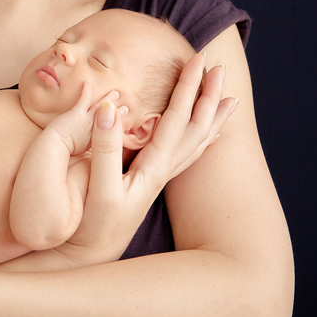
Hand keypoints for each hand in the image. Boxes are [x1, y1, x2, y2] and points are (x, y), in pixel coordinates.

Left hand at [44, 82, 120, 156]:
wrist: (55, 146)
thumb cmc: (63, 152)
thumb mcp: (80, 152)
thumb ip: (86, 147)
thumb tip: (85, 147)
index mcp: (96, 140)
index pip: (109, 131)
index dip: (116, 127)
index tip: (124, 124)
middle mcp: (95, 129)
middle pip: (110, 118)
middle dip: (118, 112)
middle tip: (126, 108)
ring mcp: (87, 120)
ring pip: (101, 107)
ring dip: (108, 99)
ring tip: (116, 93)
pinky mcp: (78, 113)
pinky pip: (84, 98)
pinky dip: (87, 90)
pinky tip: (88, 82)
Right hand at [55, 52, 236, 265]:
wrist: (88, 255)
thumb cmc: (90, 224)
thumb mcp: (98, 187)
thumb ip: (104, 148)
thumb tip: (111, 108)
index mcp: (153, 166)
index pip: (176, 118)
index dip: (187, 88)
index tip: (198, 61)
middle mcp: (162, 171)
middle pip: (194, 128)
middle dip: (207, 96)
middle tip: (221, 69)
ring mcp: (158, 179)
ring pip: (194, 142)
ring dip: (209, 117)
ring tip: (228, 100)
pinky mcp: (149, 186)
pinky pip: (184, 157)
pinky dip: (199, 140)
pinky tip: (205, 138)